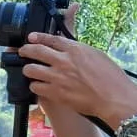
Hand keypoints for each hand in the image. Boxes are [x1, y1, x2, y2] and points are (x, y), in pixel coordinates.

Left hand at [17, 29, 136, 124]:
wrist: (113, 98)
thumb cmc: (111, 78)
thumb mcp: (97, 56)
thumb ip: (79, 51)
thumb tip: (68, 50)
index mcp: (76, 49)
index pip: (51, 39)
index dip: (39, 37)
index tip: (31, 37)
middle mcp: (64, 61)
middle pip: (36, 51)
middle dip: (25, 51)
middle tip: (22, 52)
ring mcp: (58, 77)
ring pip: (31, 70)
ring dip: (28, 70)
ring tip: (29, 71)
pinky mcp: (55, 93)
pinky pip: (36, 87)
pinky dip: (35, 86)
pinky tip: (38, 87)